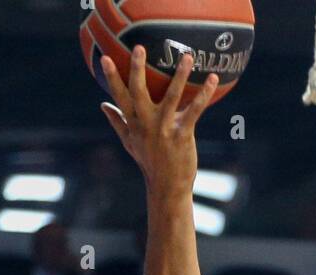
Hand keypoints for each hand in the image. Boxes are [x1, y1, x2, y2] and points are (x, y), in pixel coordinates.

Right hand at [100, 45, 218, 195]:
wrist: (167, 187)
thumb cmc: (149, 162)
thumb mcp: (130, 143)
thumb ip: (117, 122)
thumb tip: (103, 105)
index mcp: (133, 124)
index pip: (119, 97)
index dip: (112, 78)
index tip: (105, 57)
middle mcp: (146, 124)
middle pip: (139, 93)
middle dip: (138, 70)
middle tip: (140, 47)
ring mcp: (164, 129)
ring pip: (171, 96)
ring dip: (180, 75)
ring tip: (187, 56)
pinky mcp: (182, 134)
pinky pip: (194, 110)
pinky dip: (204, 94)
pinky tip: (212, 78)